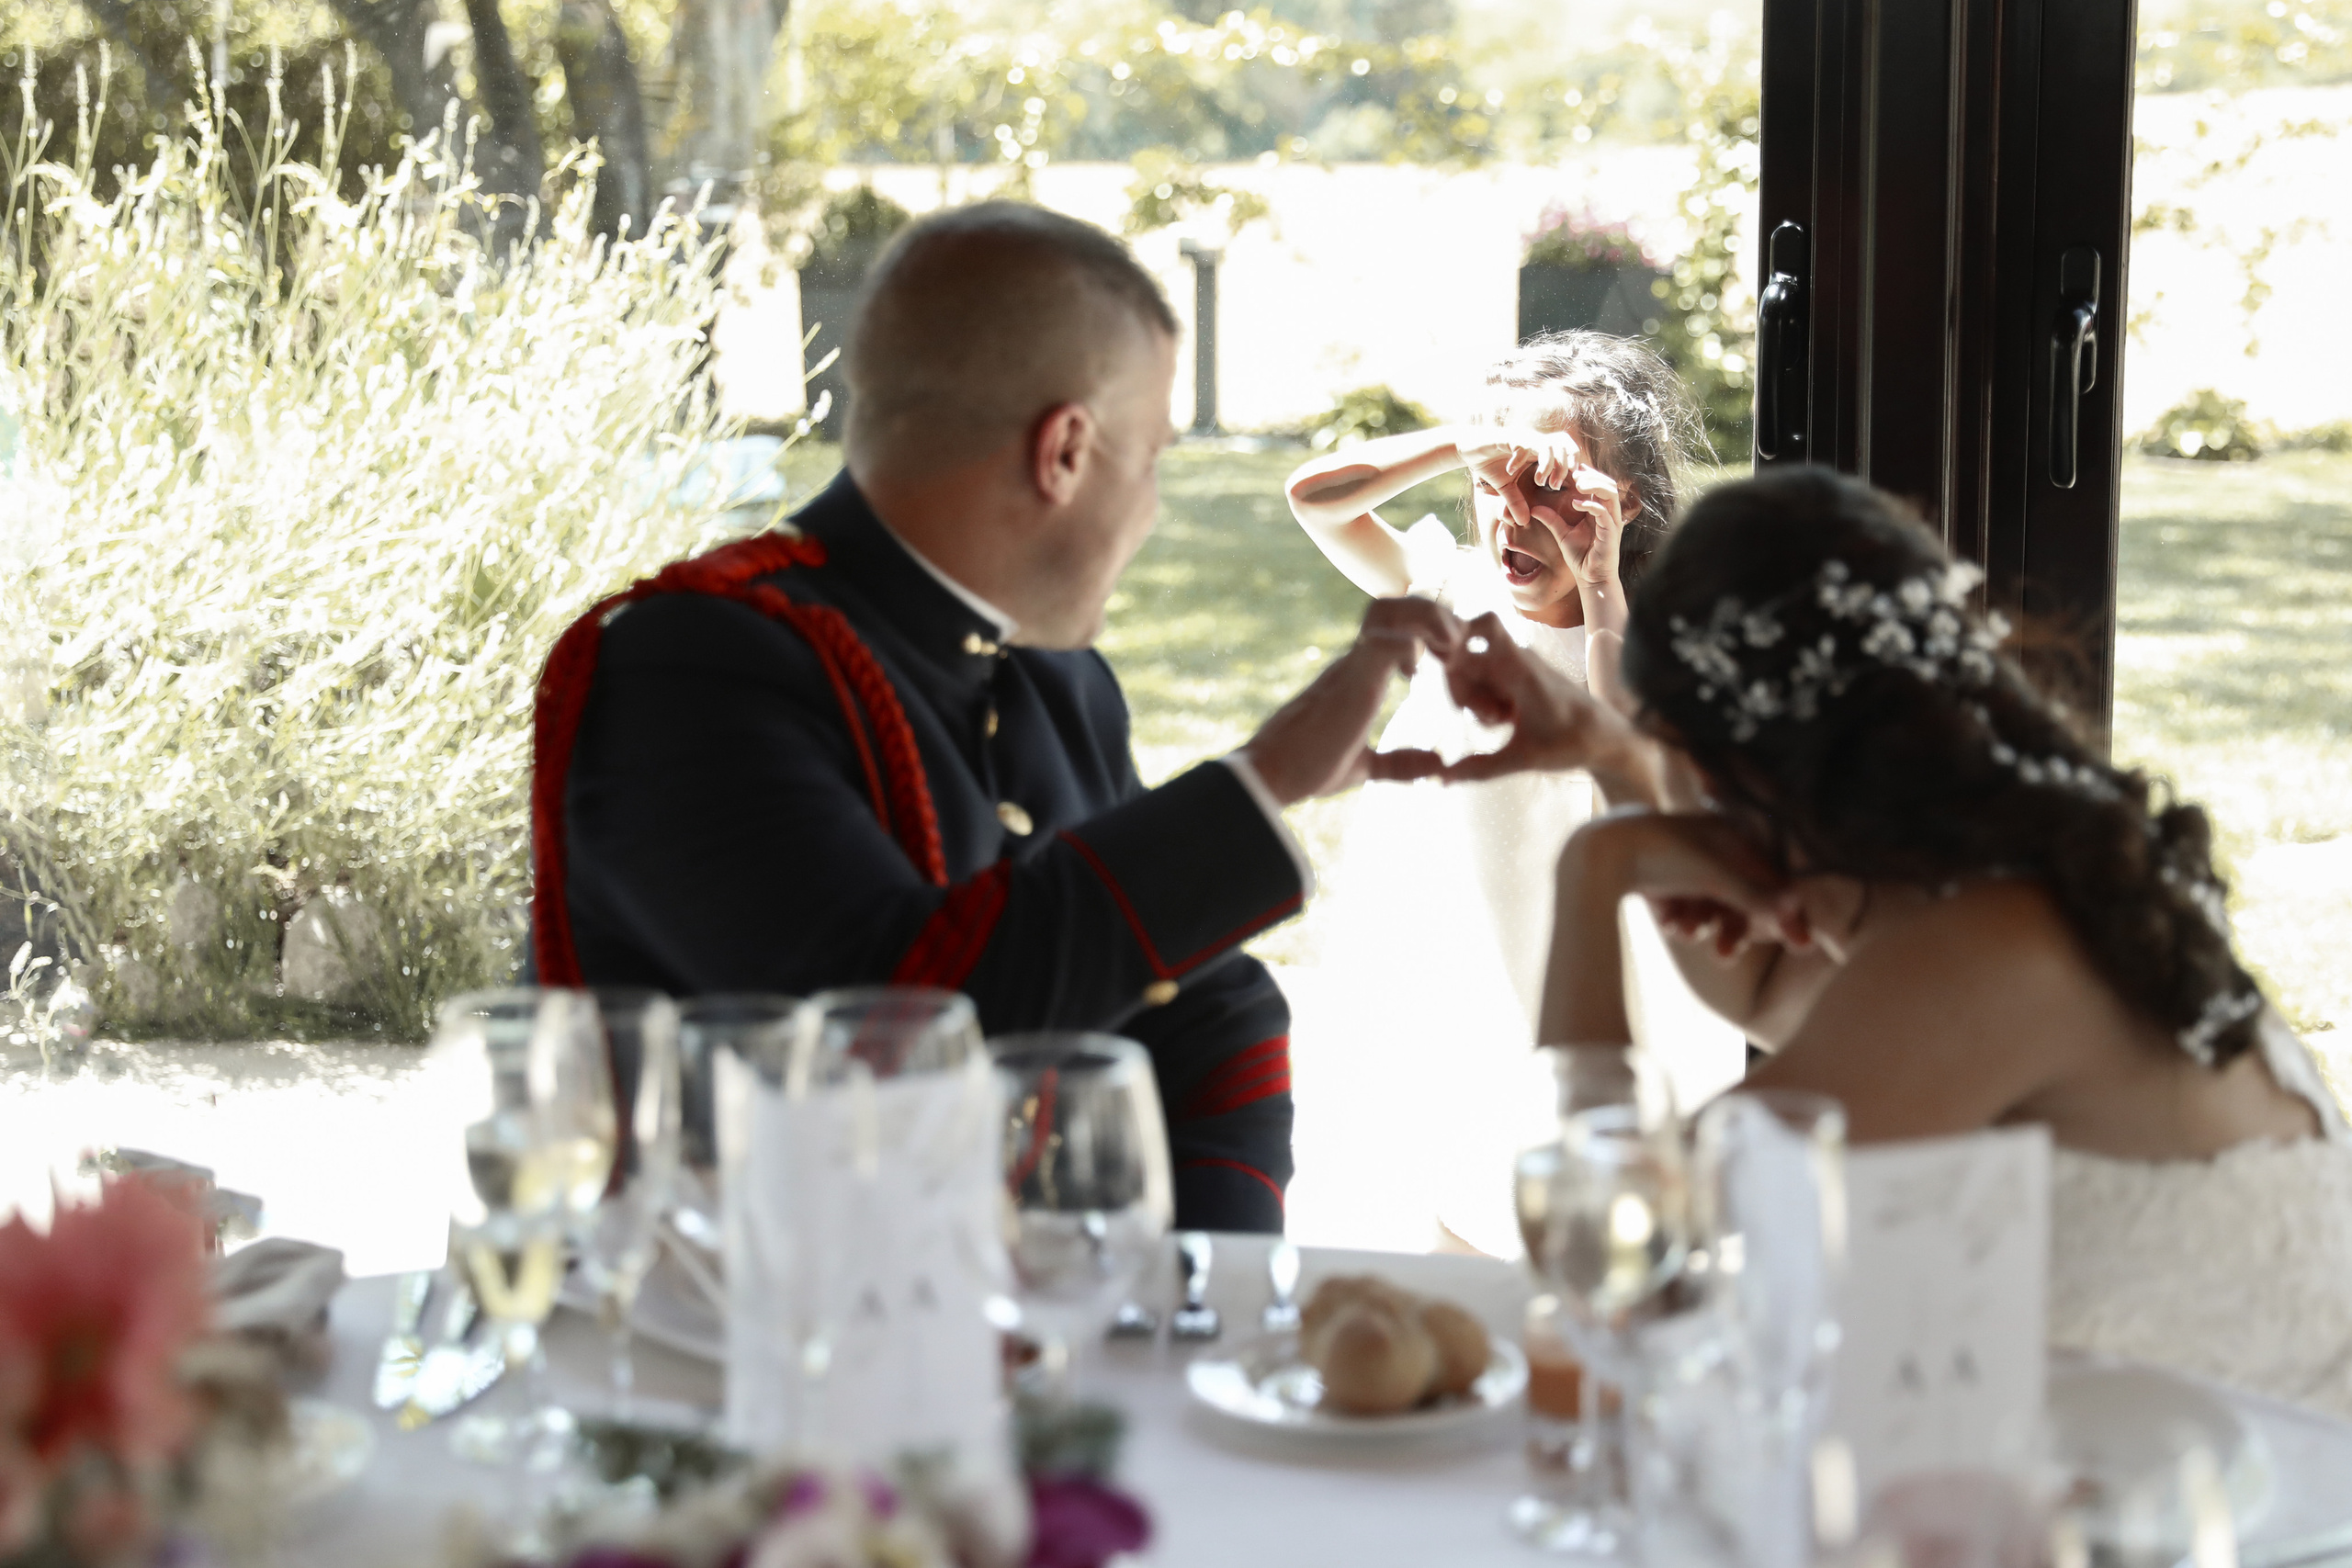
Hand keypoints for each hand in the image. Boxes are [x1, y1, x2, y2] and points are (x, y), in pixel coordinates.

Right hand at [1242, 597, 1462, 805]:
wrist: (1271, 774)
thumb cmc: (1308, 768)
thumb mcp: (1365, 766)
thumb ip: (1400, 763)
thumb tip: (1436, 766)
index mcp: (1361, 673)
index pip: (1397, 625)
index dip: (1430, 628)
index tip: (1451, 659)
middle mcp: (1357, 659)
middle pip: (1398, 603)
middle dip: (1437, 614)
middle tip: (1457, 648)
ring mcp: (1353, 664)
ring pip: (1393, 609)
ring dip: (1429, 622)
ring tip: (1445, 652)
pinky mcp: (1352, 678)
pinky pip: (1389, 640)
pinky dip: (1414, 647)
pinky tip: (1417, 674)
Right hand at [1368, 611, 1642, 787]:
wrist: (1606, 738)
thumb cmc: (1571, 742)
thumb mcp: (1523, 759)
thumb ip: (1479, 767)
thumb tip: (1441, 778)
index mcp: (1518, 667)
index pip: (1484, 625)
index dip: (1459, 637)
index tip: (1451, 669)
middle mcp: (1517, 660)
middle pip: (1467, 660)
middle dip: (1464, 691)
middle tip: (1486, 719)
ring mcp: (1518, 668)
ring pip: (1477, 674)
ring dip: (1477, 700)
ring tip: (1499, 723)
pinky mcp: (1521, 679)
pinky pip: (1490, 683)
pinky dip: (1489, 701)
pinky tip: (1504, 722)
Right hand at [1458, 426, 1582, 530]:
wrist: (1468, 449)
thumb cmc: (1489, 465)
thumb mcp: (1505, 488)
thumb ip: (1516, 502)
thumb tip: (1523, 522)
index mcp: (1539, 450)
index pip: (1566, 451)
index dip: (1570, 466)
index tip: (1561, 486)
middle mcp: (1535, 441)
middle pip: (1563, 445)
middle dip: (1563, 467)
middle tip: (1554, 486)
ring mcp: (1523, 437)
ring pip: (1548, 445)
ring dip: (1547, 465)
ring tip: (1539, 482)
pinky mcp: (1509, 435)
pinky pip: (1522, 444)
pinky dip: (1520, 459)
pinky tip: (1510, 470)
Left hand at [1544, 465, 1625, 598]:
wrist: (1590, 578)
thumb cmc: (1580, 557)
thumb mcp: (1562, 534)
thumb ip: (1551, 519)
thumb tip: (1534, 508)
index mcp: (1599, 510)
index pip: (1598, 484)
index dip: (1586, 473)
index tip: (1569, 469)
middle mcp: (1608, 513)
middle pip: (1608, 483)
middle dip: (1591, 475)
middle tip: (1573, 473)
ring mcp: (1611, 522)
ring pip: (1611, 493)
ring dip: (1594, 484)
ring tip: (1577, 484)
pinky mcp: (1611, 533)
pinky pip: (1604, 512)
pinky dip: (1591, 505)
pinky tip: (1576, 503)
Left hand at [1573, 813, 1808, 953]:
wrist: (1599, 853)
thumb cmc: (1664, 854)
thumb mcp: (1715, 876)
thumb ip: (1755, 896)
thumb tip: (1795, 912)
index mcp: (1729, 835)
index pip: (1771, 878)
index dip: (1787, 911)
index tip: (1802, 945)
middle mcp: (1709, 848)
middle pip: (1739, 899)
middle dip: (1733, 928)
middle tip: (1726, 956)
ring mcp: (1682, 866)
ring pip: (1707, 909)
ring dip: (1699, 924)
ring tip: (1683, 929)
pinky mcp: (1657, 883)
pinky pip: (1680, 911)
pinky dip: (1676, 918)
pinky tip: (1665, 917)